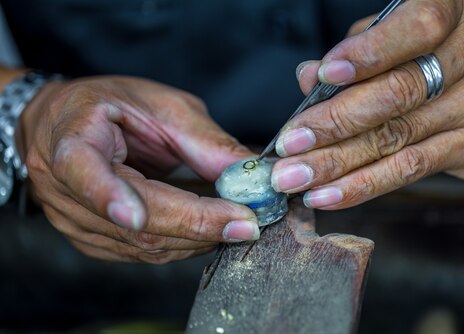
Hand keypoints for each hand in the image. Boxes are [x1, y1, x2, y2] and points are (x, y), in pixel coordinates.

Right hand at [20, 76, 258, 262]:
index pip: (83, 170)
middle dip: (195, 225)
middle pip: (130, 221)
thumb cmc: (114, 105)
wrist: (69, 124)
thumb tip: (253, 174)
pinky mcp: (91, 241)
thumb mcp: (163, 106)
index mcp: (73, 137)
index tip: (137, 217)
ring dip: (197, 239)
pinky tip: (209, 231)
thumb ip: (205, 141)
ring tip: (236, 223)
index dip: (109, 195)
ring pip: (141, 245)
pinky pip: (142, 254)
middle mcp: (63, 187)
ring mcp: (73, 221)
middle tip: (246, 223)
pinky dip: (183, 244)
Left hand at [271, 0, 463, 208]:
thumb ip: (356, 50)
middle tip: (289, 144)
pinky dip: (362, 185)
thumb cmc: (434, 50)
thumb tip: (308, 77)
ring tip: (295, 177)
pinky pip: (409, 170)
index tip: (324, 76)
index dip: (369, 54)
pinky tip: (326, 194)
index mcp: (456, 10)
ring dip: (338, 163)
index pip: (415, 30)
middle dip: (335, 123)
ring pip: (397, 139)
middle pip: (398, 94)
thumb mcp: (397, 31)